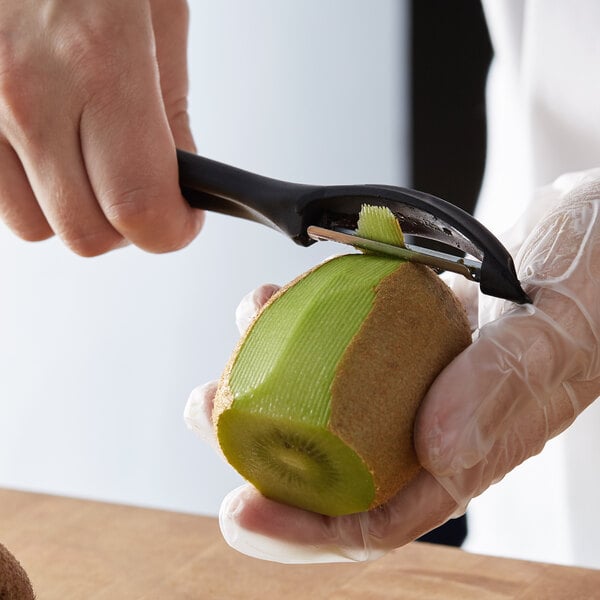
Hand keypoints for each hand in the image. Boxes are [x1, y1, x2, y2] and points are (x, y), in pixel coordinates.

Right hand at [0, 0, 202, 254]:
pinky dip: (27, 188)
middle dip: (127, 228)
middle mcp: (26, 90)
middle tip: (141, 193)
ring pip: (33, 225)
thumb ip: (170, 113)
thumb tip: (179, 183)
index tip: (182, 220)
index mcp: (100, 62)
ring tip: (89, 164)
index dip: (170, 231)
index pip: (139, 206)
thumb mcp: (158, 13)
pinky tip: (46, 149)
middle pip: (85, 233)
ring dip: (72, 210)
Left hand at [186, 170, 599, 562]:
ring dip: (270, 375)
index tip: (240, 514)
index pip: (381, 516)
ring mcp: (415, 371)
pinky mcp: (403, 327)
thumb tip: (436, 453)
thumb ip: (502, 385)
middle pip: (336, 460)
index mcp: (473, 445)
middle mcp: (435, 418)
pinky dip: (301, 323)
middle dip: (261, 450)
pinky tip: (276, 299)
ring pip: (329, 396)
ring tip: (234, 344)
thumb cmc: (590, 274)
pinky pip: (342, 339)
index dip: (307, 528)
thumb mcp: (553, 328)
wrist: (589, 229)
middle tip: (204, 413)